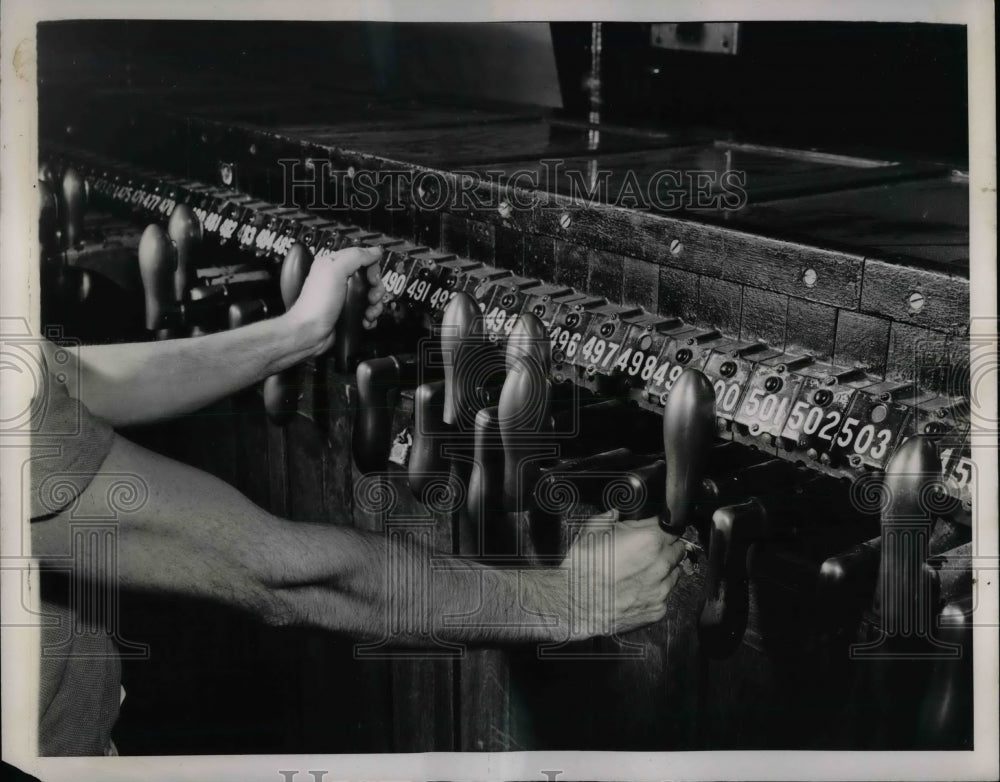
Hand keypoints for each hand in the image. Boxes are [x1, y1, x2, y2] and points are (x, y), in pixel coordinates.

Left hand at [285, 246, 385, 356]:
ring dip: (375, 305)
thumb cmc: (315, 305)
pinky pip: (368, 311)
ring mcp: (345, 297)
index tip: (371, 279)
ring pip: (371, 296)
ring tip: (368, 312)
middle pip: (371, 278)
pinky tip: (365, 320)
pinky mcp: (349, 312)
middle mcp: (340, 279)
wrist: (310, 333)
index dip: (372, 268)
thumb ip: (356, 256)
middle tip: (371, 297)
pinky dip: (371, 317)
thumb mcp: (335, 271)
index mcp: (334, 264)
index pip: (363, 257)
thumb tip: (374, 251)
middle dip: (376, 289)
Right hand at [559, 511, 686, 638]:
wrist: (574, 602)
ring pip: (674, 574)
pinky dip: (655, 591)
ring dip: (663, 570)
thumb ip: (610, 518)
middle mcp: (661, 565)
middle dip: (666, 547)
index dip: (664, 528)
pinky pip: (665, 596)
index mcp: (650, 540)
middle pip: (678, 550)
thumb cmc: (582, 568)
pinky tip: (637, 589)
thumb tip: (615, 513)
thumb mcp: (593, 530)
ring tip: (640, 571)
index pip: (673, 527)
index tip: (658, 530)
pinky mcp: (657, 609)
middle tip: (647, 550)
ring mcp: (661, 589)